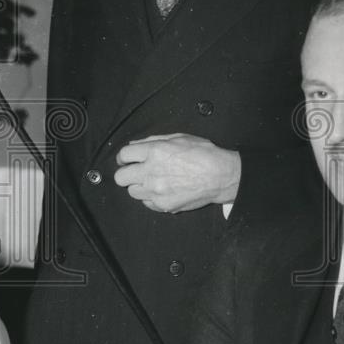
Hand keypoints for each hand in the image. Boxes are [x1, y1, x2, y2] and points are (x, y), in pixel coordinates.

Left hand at [114, 133, 240, 212]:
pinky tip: (164, 191)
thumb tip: (135, 145)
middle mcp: (152, 172)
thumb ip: (153, 140)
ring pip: (132, 192)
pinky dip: (152, 198)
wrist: (221, 176)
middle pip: (121, 177)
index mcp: (155, 151)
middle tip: (136, 172)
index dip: (123, 157)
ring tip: (154, 182)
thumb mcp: (179, 137)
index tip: (126, 160)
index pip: (124, 155)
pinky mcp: (163, 205)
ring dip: (140, 186)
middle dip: (127, 173)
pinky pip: (147, 203)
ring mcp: (156, 191)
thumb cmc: (205, 155)